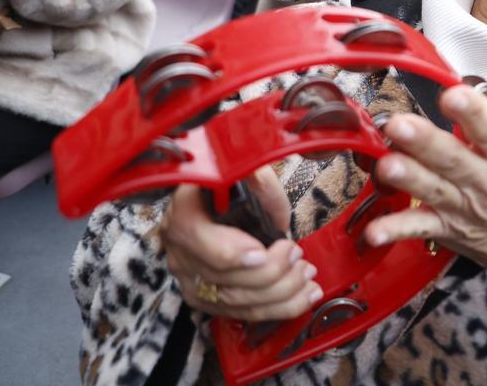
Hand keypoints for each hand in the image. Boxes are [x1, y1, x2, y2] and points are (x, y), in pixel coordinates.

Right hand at [160, 166, 321, 321]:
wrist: (221, 207)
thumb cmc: (236, 189)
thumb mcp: (247, 172)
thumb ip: (261, 185)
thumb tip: (274, 210)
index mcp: (183, 213)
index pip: (195, 238)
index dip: (230, 251)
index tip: (262, 252)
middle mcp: (180, 251)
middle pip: (222, 277)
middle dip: (270, 271)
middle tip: (296, 253)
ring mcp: (191, 280)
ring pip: (235, 301)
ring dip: (280, 292)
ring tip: (306, 273)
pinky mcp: (208, 299)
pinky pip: (243, 312)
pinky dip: (279, 307)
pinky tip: (304, 294)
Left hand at [366, 53, 486, 265]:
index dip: (473, 112)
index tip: (453, 94)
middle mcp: (483, 179)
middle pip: (452, 159)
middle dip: (425, 142)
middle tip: (399, 124)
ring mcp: (462, 206)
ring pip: (432, 190)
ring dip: (409, 178)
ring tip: (386, 164)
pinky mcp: (446, 228)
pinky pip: (418, 229)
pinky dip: (396, 230)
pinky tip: (374, 231)